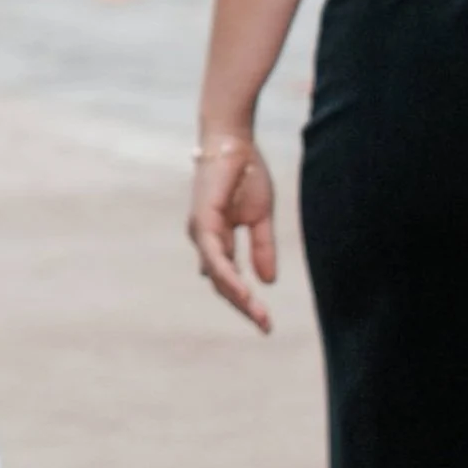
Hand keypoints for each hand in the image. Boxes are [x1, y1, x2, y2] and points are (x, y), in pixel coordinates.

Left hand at [188, 133, 276, 331]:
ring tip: (258, 315)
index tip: (266, 323)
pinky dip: (228, 275)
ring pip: (216, 274)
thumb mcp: (260, 217)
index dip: (245, 301)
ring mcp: (200, 229)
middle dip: (244, 306)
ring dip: (237, 297)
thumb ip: (261, 248)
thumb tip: (267, 282)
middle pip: (220, 283)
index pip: (228, 279)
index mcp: (215, 238)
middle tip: (265, 327)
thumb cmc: (246, 173)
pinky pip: (214, 255)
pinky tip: (243, 291)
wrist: (235, 141)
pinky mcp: (203, 219)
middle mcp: (203, 237)